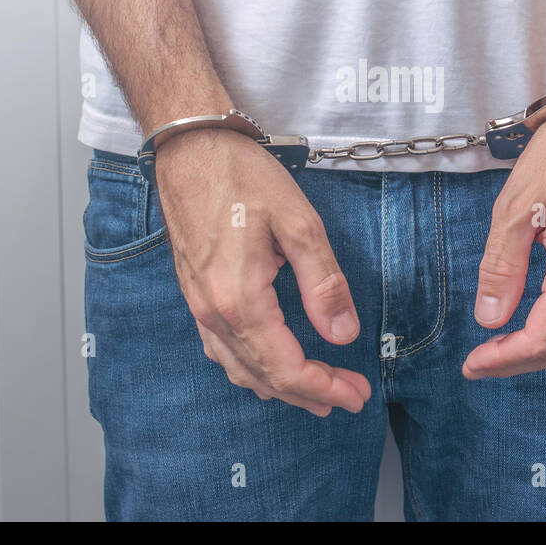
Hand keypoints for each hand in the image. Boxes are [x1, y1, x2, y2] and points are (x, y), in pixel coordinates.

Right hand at [155, 129, 371, 414]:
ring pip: (239, 369)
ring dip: (279, 388)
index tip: (357, 393)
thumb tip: (343, 334)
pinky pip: (221, 350)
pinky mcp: (195, 294)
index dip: (325, 387)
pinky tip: (267, 367)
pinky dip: (250, 369)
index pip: (287, 367)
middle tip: (349, 396)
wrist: (188, 148)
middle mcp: (214, 312)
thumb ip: (323, 283)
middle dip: (310, 394)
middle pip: (263, 377)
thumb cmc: (242, 176)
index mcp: (240, 300)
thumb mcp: (299, 223)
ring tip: (316, 394)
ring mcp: (199, 306)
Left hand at [463, 107, 545, 378]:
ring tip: (503, 347)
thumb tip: (490, 316)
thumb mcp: (514, 208)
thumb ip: (501, 268)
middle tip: (481, 361)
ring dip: (543, 349)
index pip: (542, 339)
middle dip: (519, 361)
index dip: (505, 360)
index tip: (474, 364)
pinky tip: (539, 322)